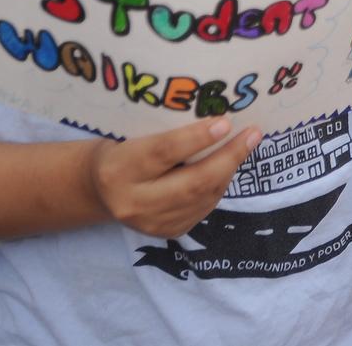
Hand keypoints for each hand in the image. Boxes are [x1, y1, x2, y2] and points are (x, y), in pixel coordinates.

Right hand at [87, 118, 259, 237]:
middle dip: (228, 157)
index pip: (163, 153)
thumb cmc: (122, 148)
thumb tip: (215, 118)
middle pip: (191, 182)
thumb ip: (165, 131)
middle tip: (252, 134)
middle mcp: (133, 202)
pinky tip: (226, 167)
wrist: (99, 189)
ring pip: (202, 198)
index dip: (196, 138)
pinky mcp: (166, 233)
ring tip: (245, 145)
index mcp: (118, 169)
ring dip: (228, 170)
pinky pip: (202, 208)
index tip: (225, 122)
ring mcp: (150, 223)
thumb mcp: (132, 134)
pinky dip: (218, 185)